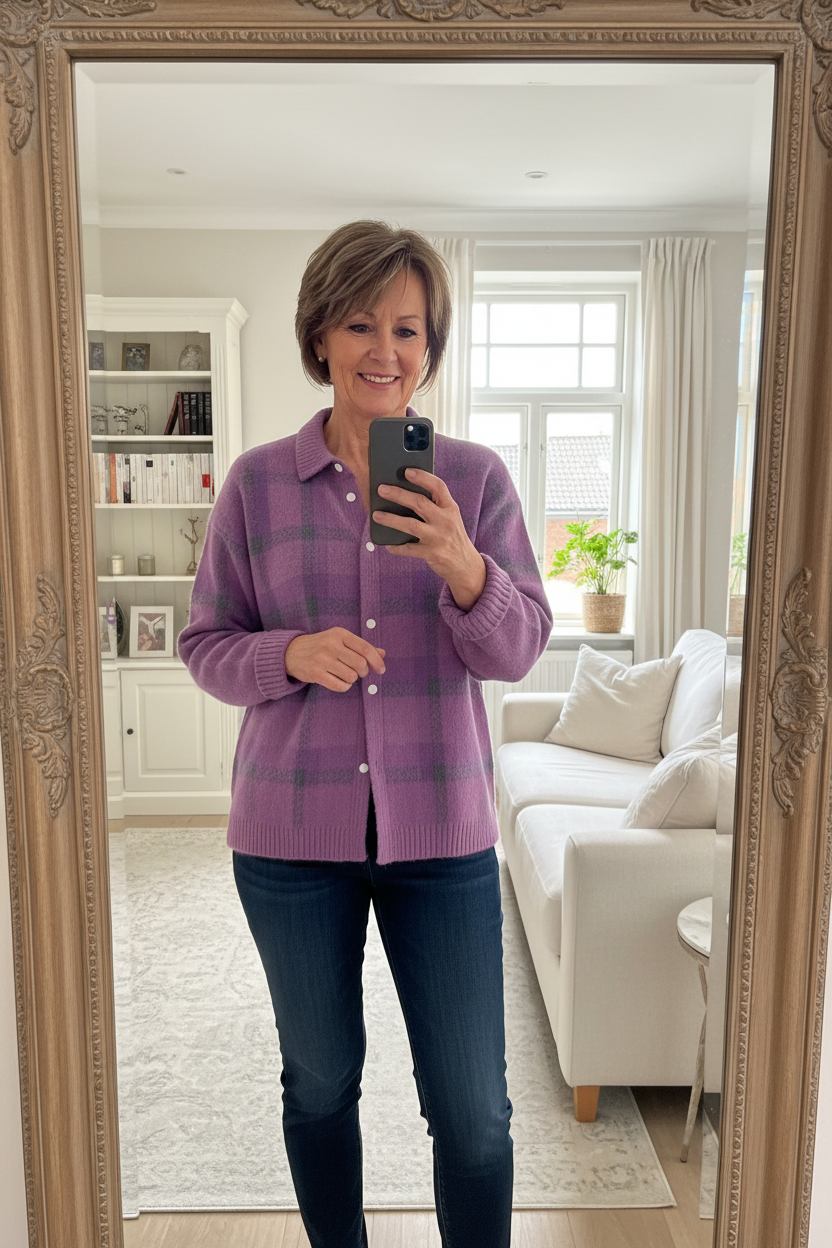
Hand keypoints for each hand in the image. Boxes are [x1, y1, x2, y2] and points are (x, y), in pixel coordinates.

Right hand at [285, 627, 385, 692]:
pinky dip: (344, 686)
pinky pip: (340, 686)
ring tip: (346, 675)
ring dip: (352, 679)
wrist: (291, 652)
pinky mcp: (315, 673)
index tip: (381, 669)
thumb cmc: (321, 646)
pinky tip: (340, 681)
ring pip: (351, 676)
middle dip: (363, 672)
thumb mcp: (340, 640)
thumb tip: (382, 654)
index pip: (365, 648)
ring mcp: (322, 659)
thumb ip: (361, 647)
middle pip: (360, 664)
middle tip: (359, 672)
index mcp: (339, 634)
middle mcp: (331, 645)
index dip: (377, 661)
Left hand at [373, 468, 486, 610]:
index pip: (438, 487)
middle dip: (398, 495)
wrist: (465, 565)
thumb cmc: (452, 536)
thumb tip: (404, 493)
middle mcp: (446, 521)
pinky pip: (409, 549)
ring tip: (376, 515)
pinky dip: (396, 547)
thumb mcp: (449, 518)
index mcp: (450, 508)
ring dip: (391, 519)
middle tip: (381, 489)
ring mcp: (438, 538)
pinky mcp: (431, 554)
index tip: (407, 471)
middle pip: (419, 503)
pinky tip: (387, 544)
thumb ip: (434, 506)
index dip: (422, 477)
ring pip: (411, 525)